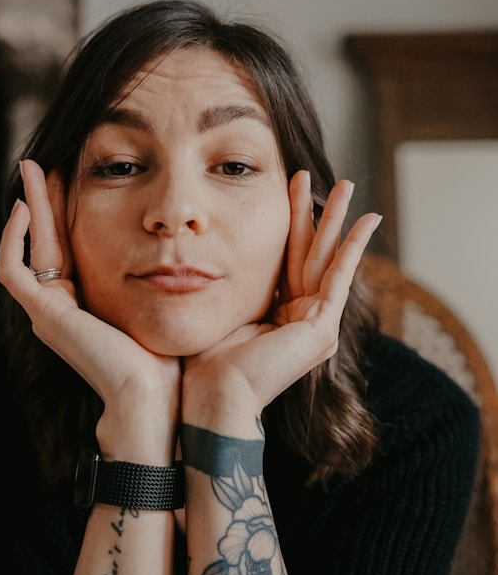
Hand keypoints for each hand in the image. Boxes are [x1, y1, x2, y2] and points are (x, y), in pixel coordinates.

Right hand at [0, 159, 180, 461]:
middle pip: (47, 241)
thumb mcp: (171, 303)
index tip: (82, 174)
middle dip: (47, 201)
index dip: (72, 212)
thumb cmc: (175, 358)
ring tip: (35, 169)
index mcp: (92, 306)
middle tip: (46, 162)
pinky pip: (12, 271)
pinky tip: (26, 207)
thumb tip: (197, 243)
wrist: (159, 401)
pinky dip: (14, 239)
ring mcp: (49, 313)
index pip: (73, 247)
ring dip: (31, 208)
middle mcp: (65, 308)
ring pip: (28, 248)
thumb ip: (172, 276)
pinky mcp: (44, 316)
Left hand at [181, 172, 380, 433]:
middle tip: (325, 179)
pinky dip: (355, 247)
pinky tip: (368, 220)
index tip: (289, 186)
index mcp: (280, 314)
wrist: (213, 395)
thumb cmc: (206, 359)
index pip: (289, 258)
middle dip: (318, 214)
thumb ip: (232, 282)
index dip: (290, 222)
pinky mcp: (322, 327)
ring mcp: (316, 324)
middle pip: (311, 253)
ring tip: (348, 185)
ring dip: (338, 220)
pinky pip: (340, 276)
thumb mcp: (222, 307)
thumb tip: (209, 251)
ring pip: (328, 259)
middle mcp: (303, 318)